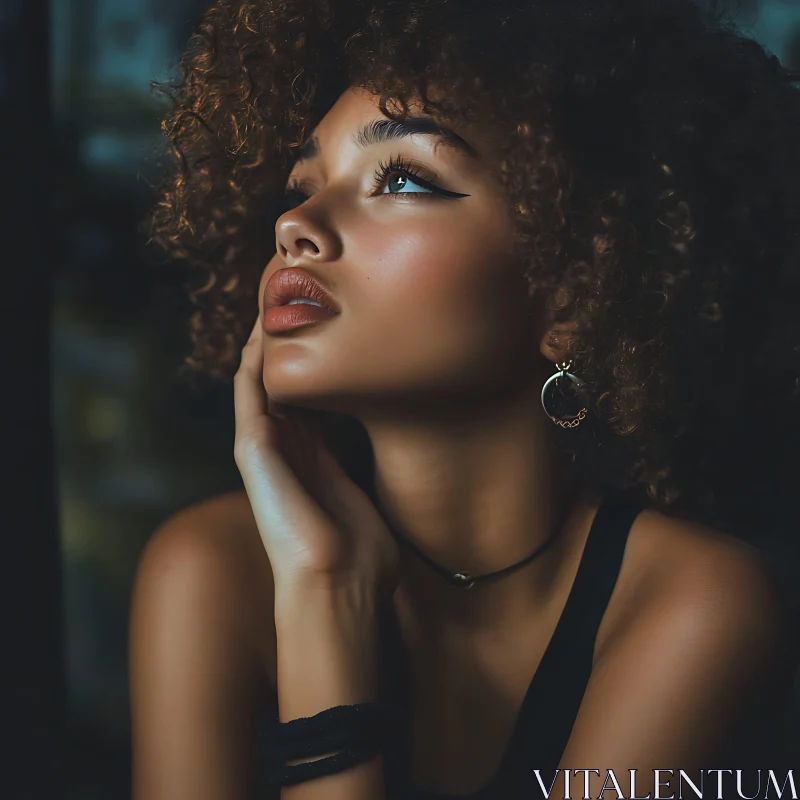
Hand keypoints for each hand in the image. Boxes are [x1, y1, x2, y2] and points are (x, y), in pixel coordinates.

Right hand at [233, 317, 399, 594]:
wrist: (339, 587)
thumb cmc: (362, 559)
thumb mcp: (374, 503)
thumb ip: (375, 477)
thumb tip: (405, 458)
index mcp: (314, 461)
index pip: (308, 401)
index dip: (317, 366)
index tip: (335, 332)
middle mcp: (287, 450)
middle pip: (282, 384)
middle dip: (291, 346)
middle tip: (304, 303)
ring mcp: (266, 449)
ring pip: (259, 381)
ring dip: (267, 344)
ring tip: (278, 303)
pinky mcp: (252, 449)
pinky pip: (249, 392)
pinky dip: (255, 361)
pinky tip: (264, 330)